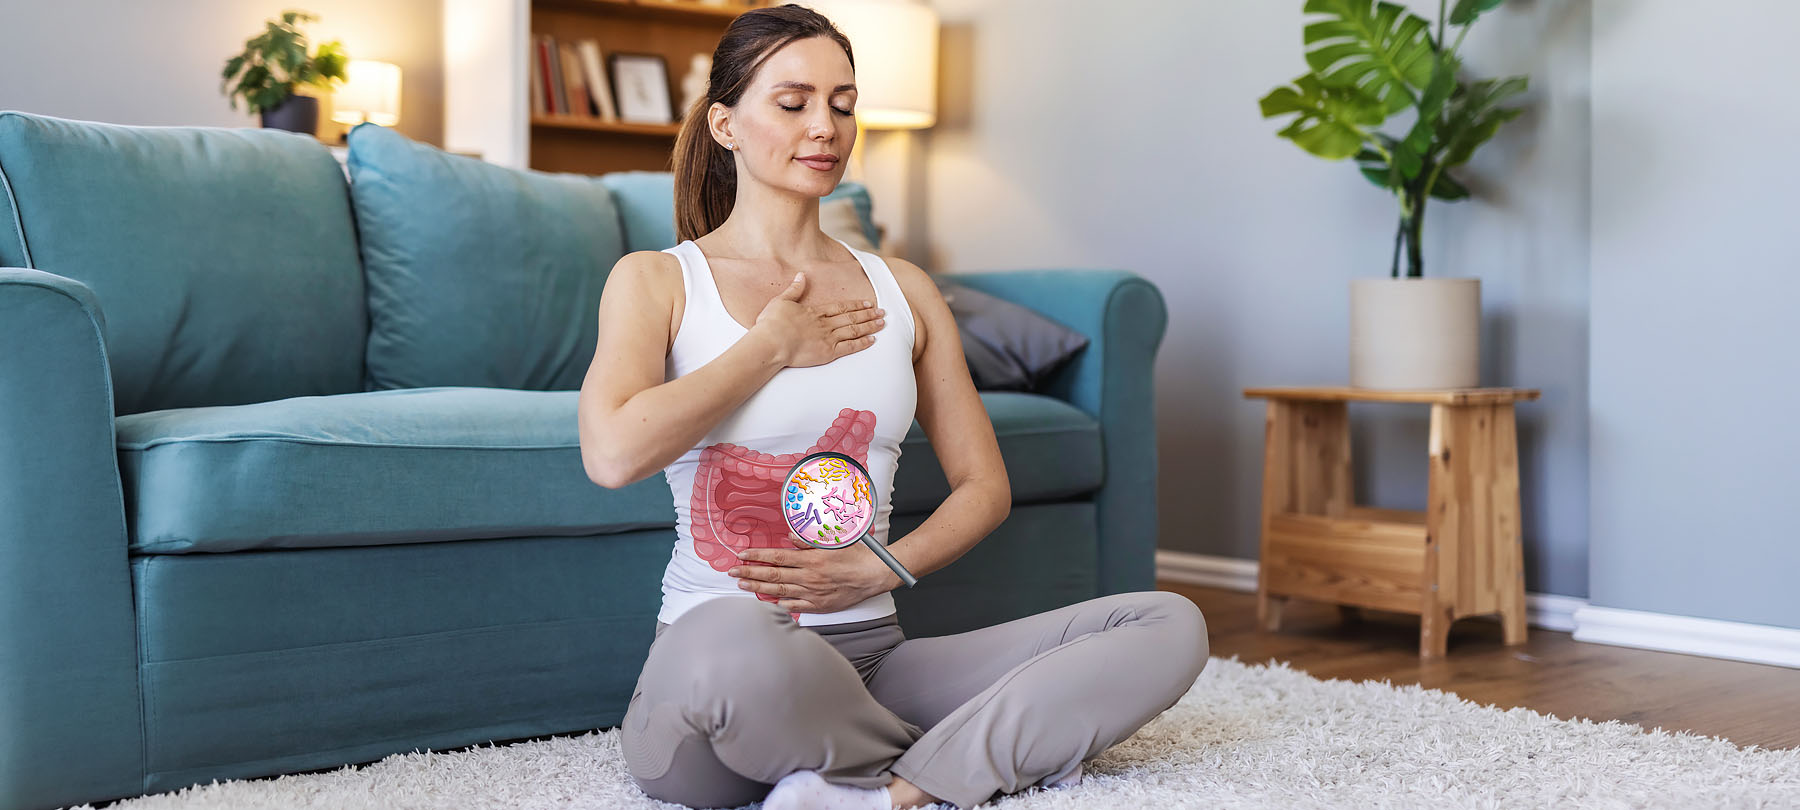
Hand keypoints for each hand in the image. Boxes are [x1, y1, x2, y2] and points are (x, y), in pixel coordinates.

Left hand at [728, 542, 895, 613]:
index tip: (741, 555)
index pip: (776, 557)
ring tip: (742, 586)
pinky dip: (782, 604)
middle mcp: (809, 577)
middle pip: (773, 575)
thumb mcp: (834, 541)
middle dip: (750, 573)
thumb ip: (808, 540)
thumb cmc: (857, 556)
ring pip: (780, 591)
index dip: (757, 556)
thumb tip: (789, 538)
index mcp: (811, 559)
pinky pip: (796, 606)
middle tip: (732, 573)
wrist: (875, 575)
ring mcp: (813, 593)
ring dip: (759, 588)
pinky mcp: (820, 605)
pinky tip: (770, 602)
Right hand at [751, 272, 885, 367]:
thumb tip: (802, 275)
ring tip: (882, 323)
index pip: (840, 307)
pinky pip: (849, 347)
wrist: (770, 343)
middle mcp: (824, 323)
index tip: (868, 303)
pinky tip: (872, 340)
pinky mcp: (827, 353)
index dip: (855, 305)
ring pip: (854, 330)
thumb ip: (794, 289)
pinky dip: (862, 343)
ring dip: (869, 326)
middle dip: (868, 314)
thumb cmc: (771, 324)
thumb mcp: (781, 301)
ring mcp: (827, 338)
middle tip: (882, 312)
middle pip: (851, 317)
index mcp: (814, 312)